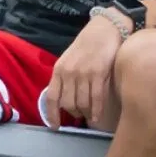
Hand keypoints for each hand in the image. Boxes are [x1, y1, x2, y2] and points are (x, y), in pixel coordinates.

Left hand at [44, 11, 125, 128]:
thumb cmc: (86, 46)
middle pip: (68, 103)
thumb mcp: (69, 60)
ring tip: (90, 116)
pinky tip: (97, 117)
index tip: (55, 126)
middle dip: (73, 113)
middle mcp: (69, 73)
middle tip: (80, 115)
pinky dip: (96, 111)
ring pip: (82, 103)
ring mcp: (83, 74)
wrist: (103, 30)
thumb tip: (63, 101)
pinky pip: (96, 99)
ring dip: (86, 114)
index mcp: (59, 70)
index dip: (52, 114)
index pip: (52, 97)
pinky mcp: (99, 74)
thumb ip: (65, 78)